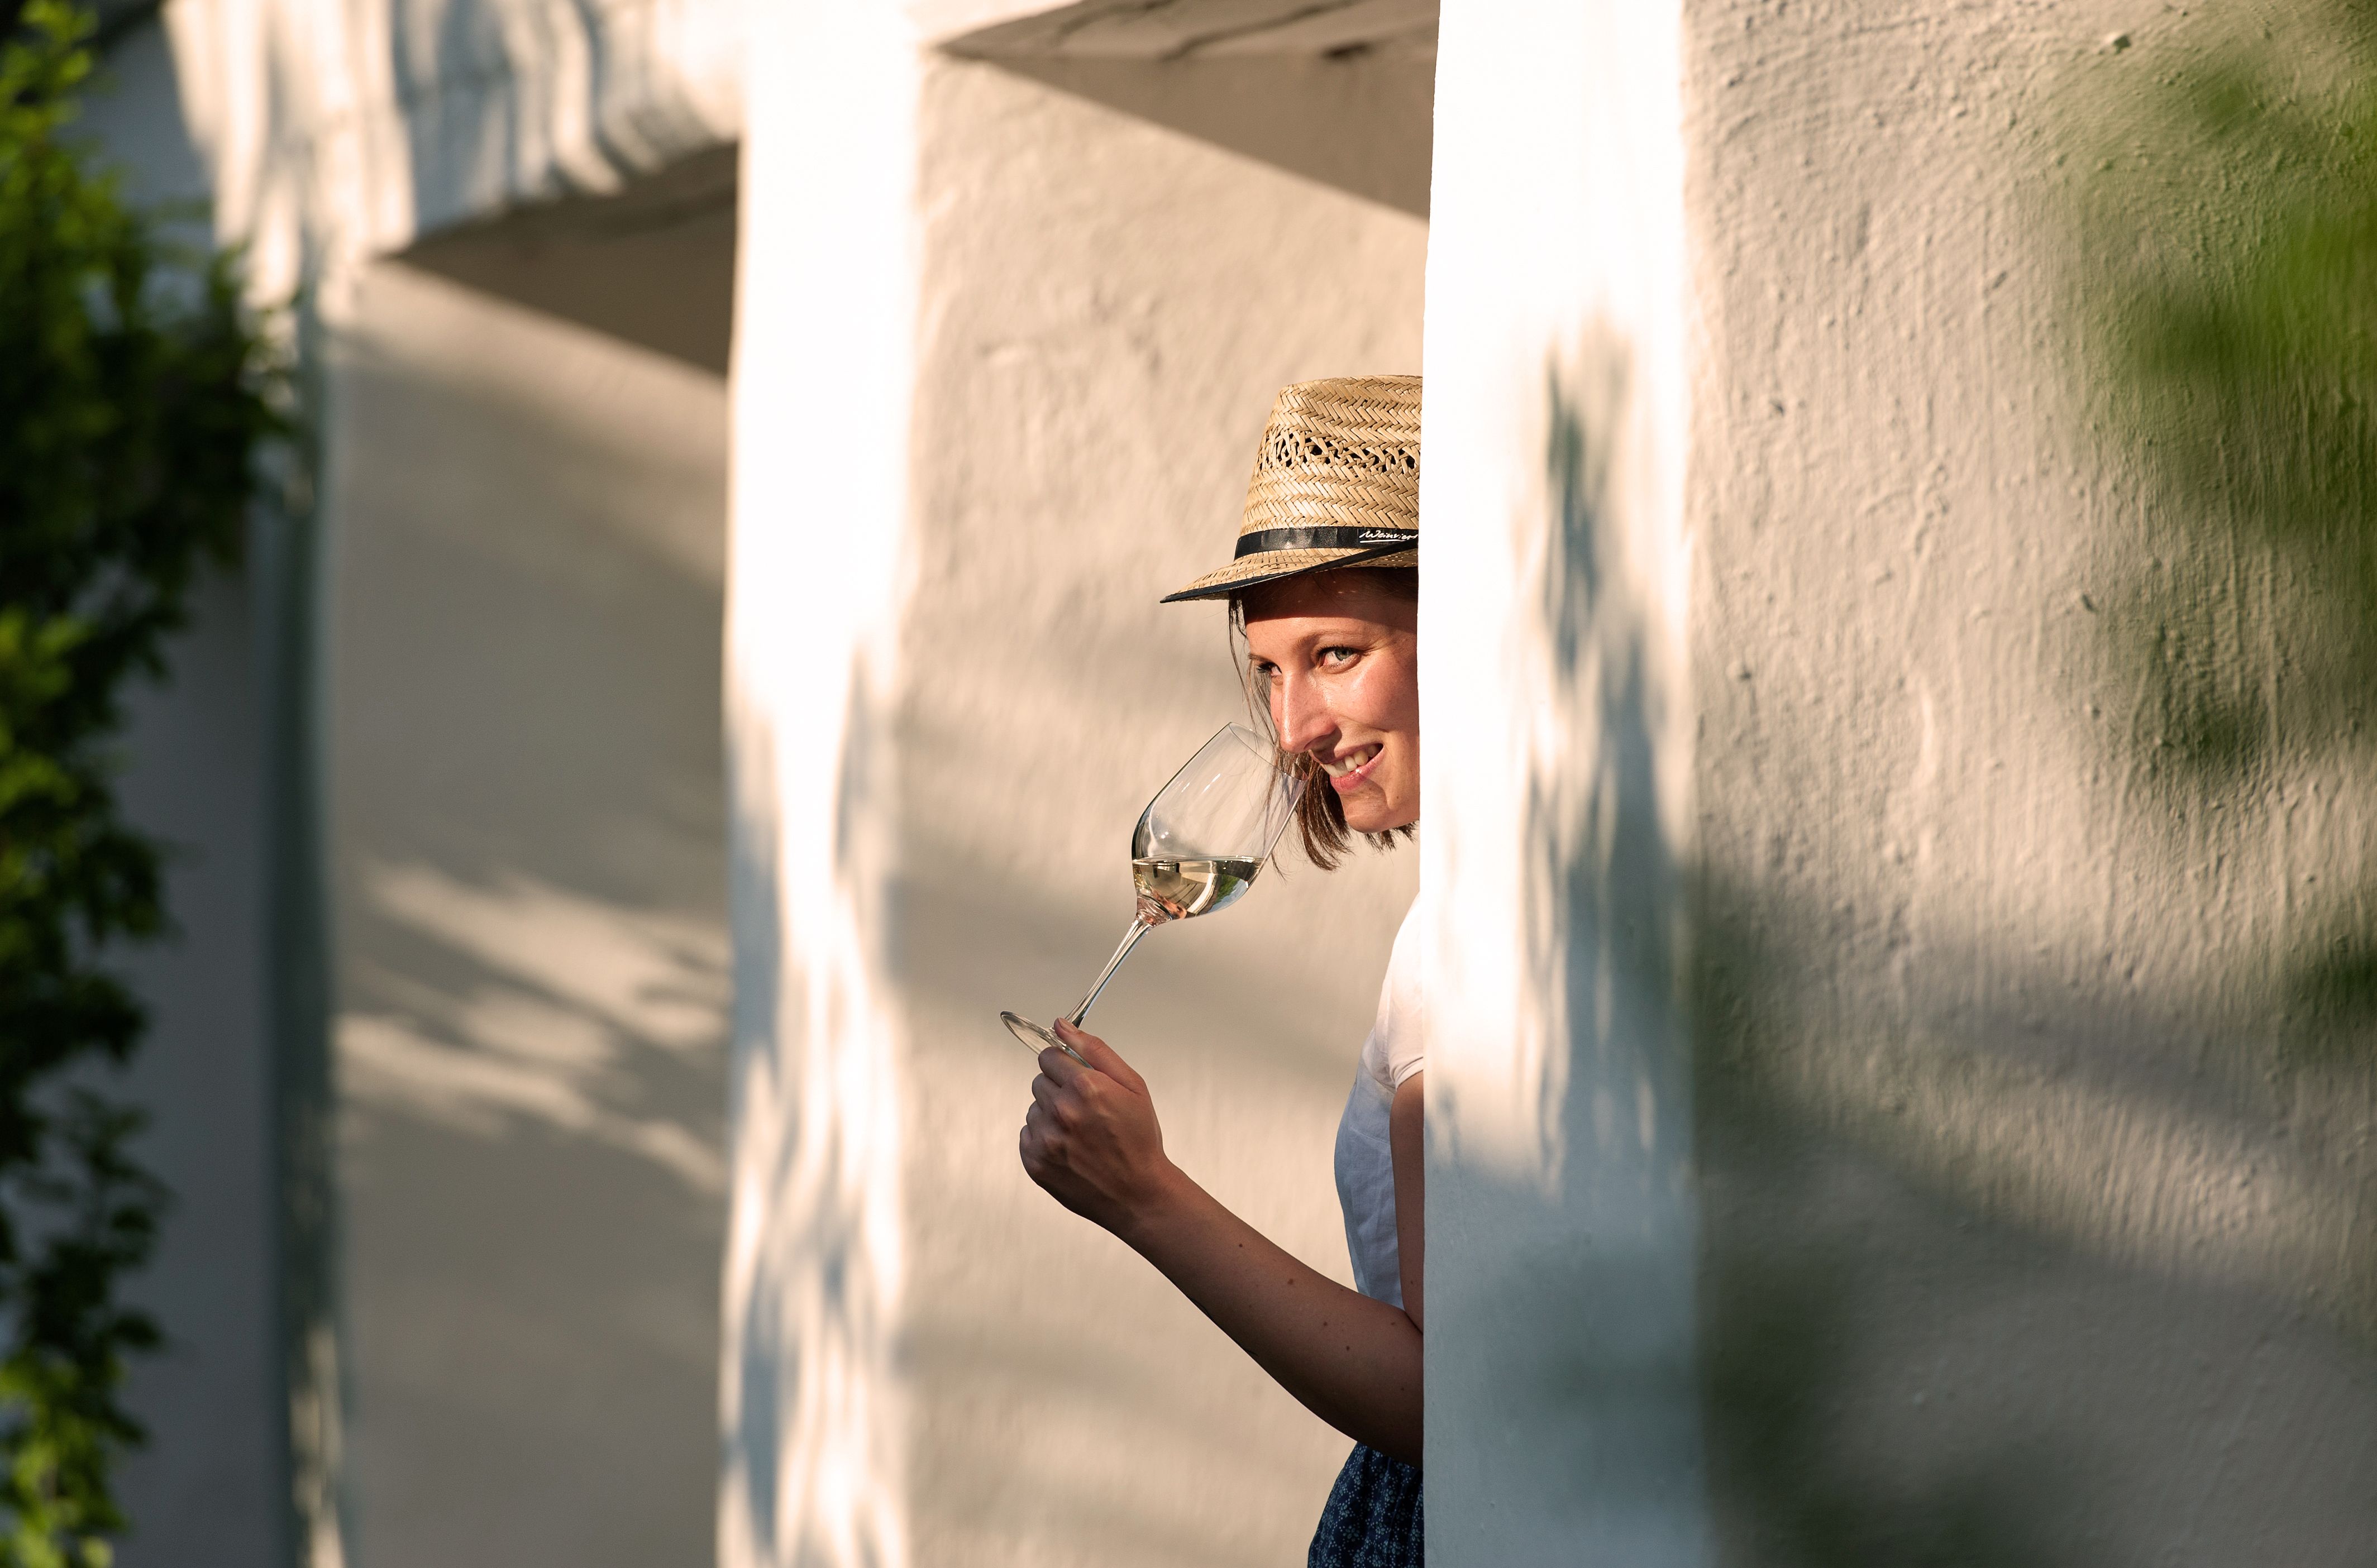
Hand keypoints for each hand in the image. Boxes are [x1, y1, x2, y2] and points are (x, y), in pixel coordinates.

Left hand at [1019, 1020, 1178, 1236]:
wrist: (1138, 1194)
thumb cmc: (1139, 1139)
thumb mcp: (1132, 1085)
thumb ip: (1095, 1050)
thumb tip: (1061, 1025)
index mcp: (1085, 1087)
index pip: (1049, 1056)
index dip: (1065, 1066)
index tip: (1077, 1079)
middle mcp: (1061, 1111)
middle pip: (1040, 1081)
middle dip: (1060, 1090)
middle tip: (1086, 1111)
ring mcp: (1045, 1139)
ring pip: (1034, 1109)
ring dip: (1052, 1116)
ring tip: (1081, 1134)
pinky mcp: (1034, 1162)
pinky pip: (1028, 1135)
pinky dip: (1044, 1139)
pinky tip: (1070, 1150)